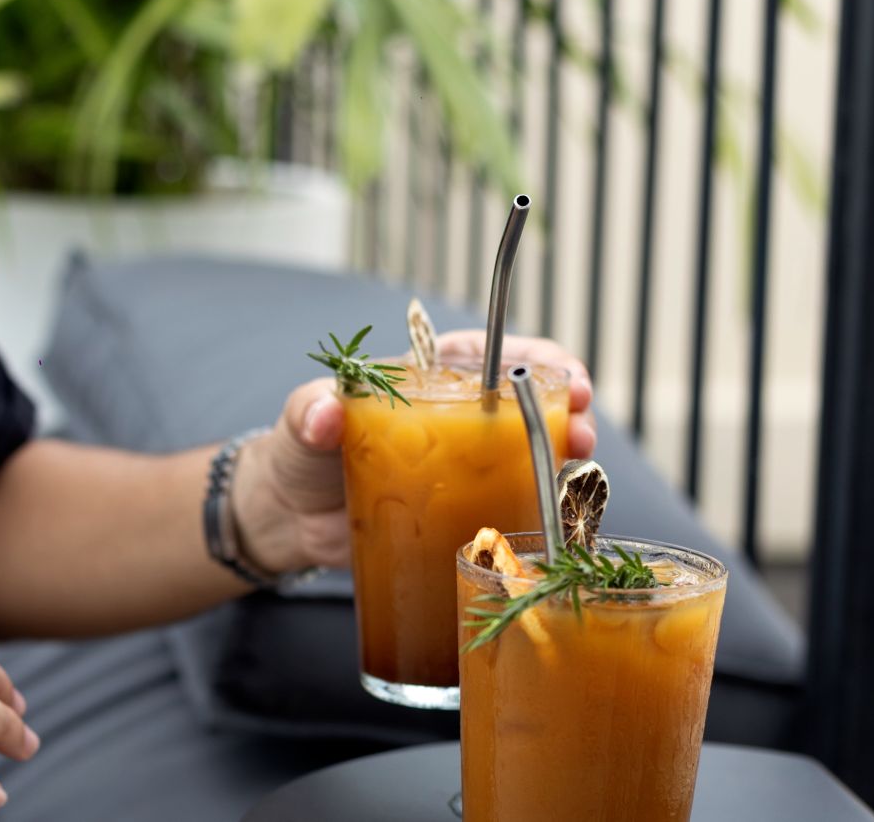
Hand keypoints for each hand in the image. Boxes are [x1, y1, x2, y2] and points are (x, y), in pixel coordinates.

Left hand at [231, 332, 594, 571]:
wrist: (290, 519)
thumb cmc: (299, 454)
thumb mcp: (300, 422)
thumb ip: (308, 411)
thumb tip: (322, 416)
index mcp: (425, 380)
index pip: (490, 354)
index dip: (534, 358)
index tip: (563, 373)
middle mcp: (454, 419)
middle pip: (524, 401)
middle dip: (566, 405)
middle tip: (583, 423)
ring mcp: (463, 467)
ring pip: (528, 450)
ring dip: (563, 451)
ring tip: (578, 462)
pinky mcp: (462, 511)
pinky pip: (511, 501)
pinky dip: (541, 501)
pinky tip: (559, 508)